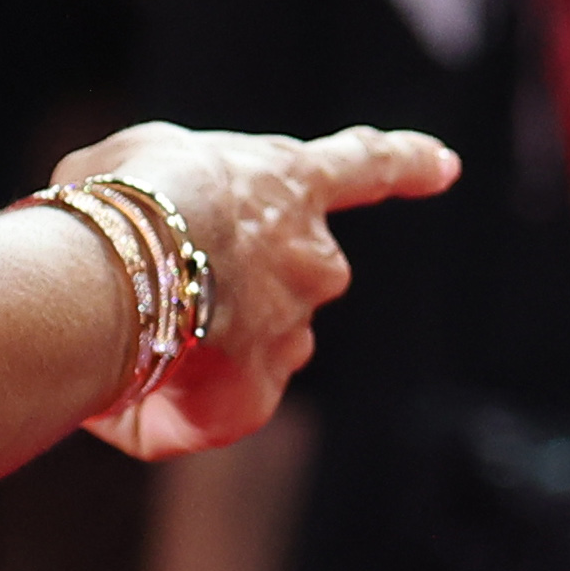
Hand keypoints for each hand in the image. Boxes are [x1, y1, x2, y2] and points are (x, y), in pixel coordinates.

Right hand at [56, 121, 458, 461]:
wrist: (122, 268)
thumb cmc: (122, 199)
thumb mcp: (141, 160)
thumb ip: (178, 200)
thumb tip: (157, 252)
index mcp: (291, 184)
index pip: (364, 166)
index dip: (406, 164)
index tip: (448, 165)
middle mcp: (313, 262)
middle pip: (283, 284)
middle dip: (234, 292)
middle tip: (162, 287)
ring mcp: (290, 335)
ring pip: (245, 351)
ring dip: (193, 350)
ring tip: (129, 330)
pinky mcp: (254, 402)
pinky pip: (202, 409)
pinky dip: (158, 404)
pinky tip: (122, 379)